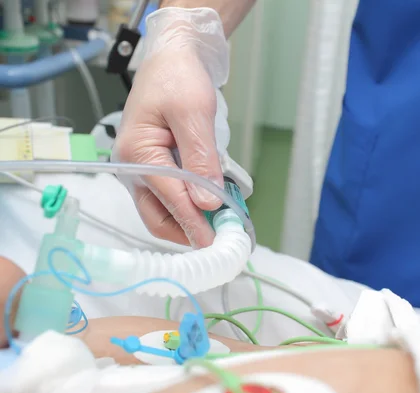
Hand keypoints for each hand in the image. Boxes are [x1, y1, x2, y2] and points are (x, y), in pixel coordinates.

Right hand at [114, 8, 229, 247]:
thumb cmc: (178, 78)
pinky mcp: (156, 167)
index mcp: (136, 152)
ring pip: (163, 210)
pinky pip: (171, 195)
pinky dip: (191, 205)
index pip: (169, 198)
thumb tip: (207, 202)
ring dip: (190, 220)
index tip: (216, 241)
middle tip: (221, 238)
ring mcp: (143, 169)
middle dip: (189, 229)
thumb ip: (201, 158)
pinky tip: (212, 204)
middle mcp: (133, 167)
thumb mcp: (194, 113)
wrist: (173, 58)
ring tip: (221, 223)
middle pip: (158, 215)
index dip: (195, 222)